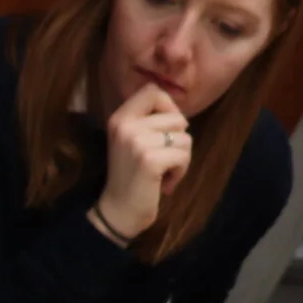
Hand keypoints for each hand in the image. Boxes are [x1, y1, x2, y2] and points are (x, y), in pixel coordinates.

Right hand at [99, 84, 191, 240]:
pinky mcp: (150, 160)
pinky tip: (164, 183)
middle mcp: (125, 126)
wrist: (118, 211)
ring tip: (162, 172)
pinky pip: (184, 156)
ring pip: (184, 138)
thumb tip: (180, 112)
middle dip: (177, 140)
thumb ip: (149, 121)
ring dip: (180, 158)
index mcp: (120, 118)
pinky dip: (180, 172)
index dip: (169, 107)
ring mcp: (136, 142)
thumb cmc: (132, 176)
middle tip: (161, 159)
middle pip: (177, 118)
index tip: (165, 129)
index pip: (153, 91)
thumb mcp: (133, 141)